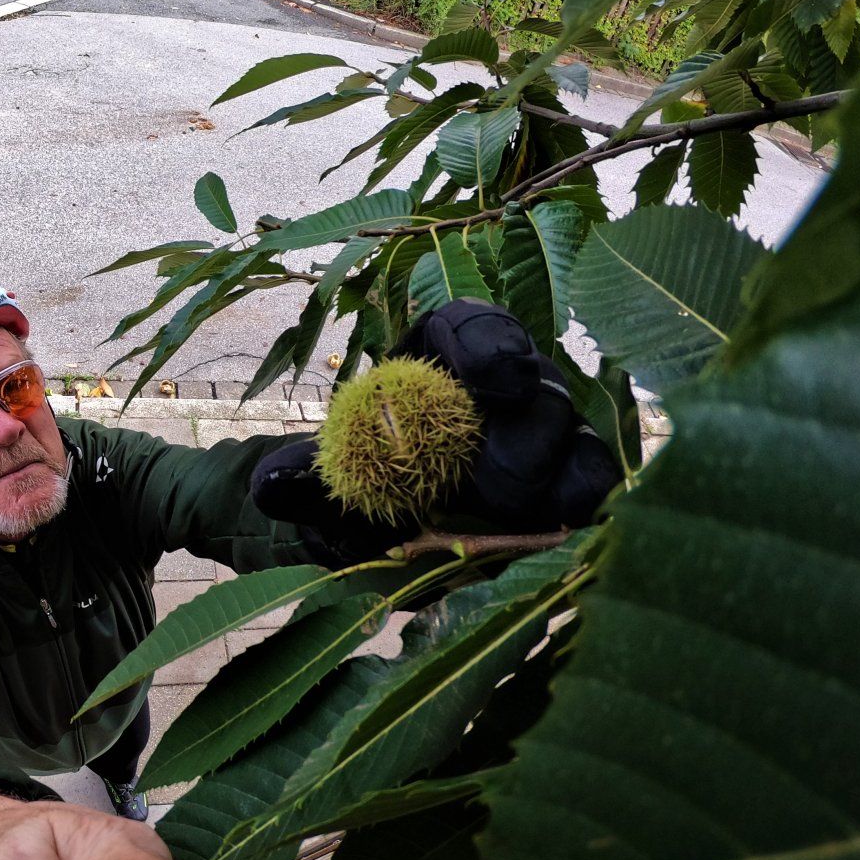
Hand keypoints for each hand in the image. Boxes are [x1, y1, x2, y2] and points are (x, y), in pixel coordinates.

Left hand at [252, 299, 620, 563]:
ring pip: (570, 427)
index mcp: (436, 358)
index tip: (489, 378)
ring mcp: (538, 431)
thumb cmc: (350, 488)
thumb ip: (295, 482)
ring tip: (524, 505)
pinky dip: (583, 496)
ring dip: (557, 465)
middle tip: (504, 471)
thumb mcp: (317, 485)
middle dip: (526, 421)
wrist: (378, 534)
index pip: (470, 326)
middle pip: (533, 377)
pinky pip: (588, 477)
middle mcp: (497, 385)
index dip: (487, 342)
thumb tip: (271, 485)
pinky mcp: (563, 477)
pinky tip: (569, 523)